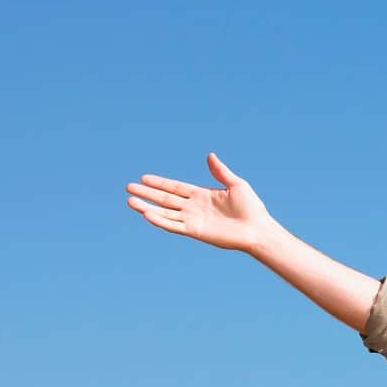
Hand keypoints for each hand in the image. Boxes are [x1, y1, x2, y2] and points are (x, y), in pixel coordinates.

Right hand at [124, 152, 278, 252]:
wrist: (258, 229)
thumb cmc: (252, 208)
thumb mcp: (236, 185)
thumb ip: (220, 172)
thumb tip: (210, 155)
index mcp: (202, 195)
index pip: (175, 188)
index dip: (160, 183)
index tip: (144, 177)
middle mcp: (194, 207)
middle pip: (165, 199)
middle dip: (147, 193)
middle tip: (128, 187)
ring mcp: (193, 220)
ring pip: (164, 212)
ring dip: (147, 207)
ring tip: (130, 201)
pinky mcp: (195, 231)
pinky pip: (173, 225)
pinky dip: (159, 220)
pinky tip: (146, 214)